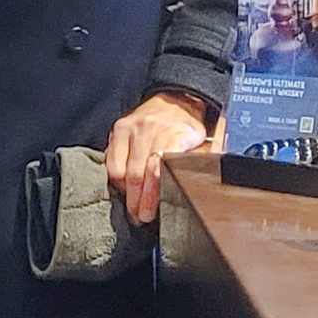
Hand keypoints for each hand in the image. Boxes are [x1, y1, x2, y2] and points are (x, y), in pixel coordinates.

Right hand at [106, 91, 214, 227]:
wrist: (176, 99)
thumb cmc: (189, 126)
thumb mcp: (206, 141)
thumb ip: (204, 162)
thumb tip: (206, 184)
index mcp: (175, 134)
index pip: (158, 170)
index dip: (152, 195)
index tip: (150, 212)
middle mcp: (151, 130)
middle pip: (137, 174)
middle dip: (137, 201)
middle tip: (139, 217)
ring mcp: (132, 129)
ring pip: (121, 170)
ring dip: (125, 193)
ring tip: (131, 207)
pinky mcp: (119, 129)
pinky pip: (110, 161)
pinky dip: (115, 179)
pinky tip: (124, 188)